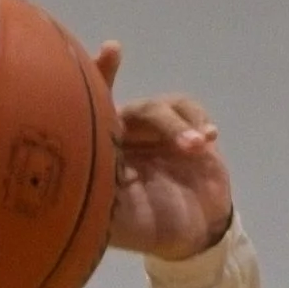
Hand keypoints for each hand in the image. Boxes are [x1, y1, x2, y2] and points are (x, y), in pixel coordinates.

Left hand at [94, 43, 233, 260]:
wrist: (194, 233)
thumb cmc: (149, 228)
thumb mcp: (119, 225)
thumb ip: (100, 205)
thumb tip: (77, 193)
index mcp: (103, 155)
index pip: (88, 119)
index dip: (88, 89)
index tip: (97, 59)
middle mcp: (124, 135)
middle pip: (126, 109)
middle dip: (121, 83)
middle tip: (112, 54)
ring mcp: (155, 130)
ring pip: (160, 110)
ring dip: (178, 127)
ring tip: (197, 148)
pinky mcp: (185, 127)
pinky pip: (188, 110)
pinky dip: (200, 122)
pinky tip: (211, 139)